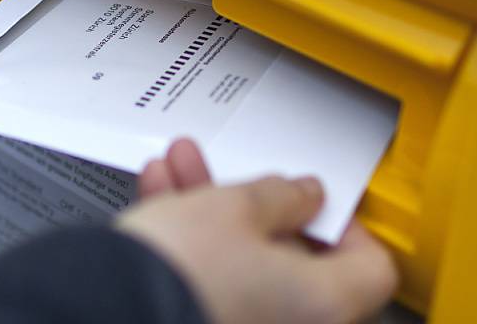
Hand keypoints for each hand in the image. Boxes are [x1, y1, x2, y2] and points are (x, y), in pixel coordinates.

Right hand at [118, 139, 397, 323]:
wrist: (107, 306)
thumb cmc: (181, 269)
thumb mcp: (236, 206)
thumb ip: (281, 196)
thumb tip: (302, 195)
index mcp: (323, 306)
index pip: (369, 266)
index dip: (343, 223)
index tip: (313, 199)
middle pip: (293, 262)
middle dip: (254, 205)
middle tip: (234, 175)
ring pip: (242, 265)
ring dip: (212, 213)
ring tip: (180, 168)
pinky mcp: (198, 323)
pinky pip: (208, 280)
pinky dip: (191, 243)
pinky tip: (159, 196)